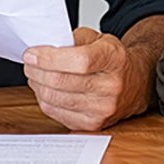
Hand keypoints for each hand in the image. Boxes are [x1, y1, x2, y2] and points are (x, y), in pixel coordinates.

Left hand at [23, 27, 151, 130]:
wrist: (134, 83)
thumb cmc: (112, 60)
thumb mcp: (97, 39)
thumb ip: (72, 40)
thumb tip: (42, 50)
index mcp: (114, 59)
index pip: (78, 61)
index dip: (49, 58)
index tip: (32, 54)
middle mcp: (111, 86)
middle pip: (61, 81)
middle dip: (36, 71)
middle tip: (29, 63)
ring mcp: (102, 109)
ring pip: (54, 98)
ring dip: (37, 85)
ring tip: (35, 75)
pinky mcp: (92, 124)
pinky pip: (56, 113)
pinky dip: (44, 100)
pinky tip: (46, 89)